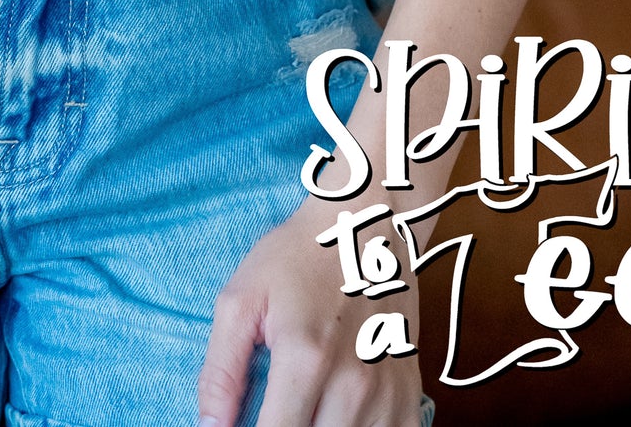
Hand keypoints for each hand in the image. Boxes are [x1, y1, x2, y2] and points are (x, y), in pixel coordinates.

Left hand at [198, 200, 424, 425]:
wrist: (368, 223)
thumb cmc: (299, 256)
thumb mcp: (241, 299)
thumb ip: (220, 372)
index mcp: (305, 358)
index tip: (247, 425)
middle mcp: (353, 384)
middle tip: (275, 407)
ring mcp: (388, 394)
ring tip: (304, 407)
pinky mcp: (410, 396)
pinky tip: (339, 416)